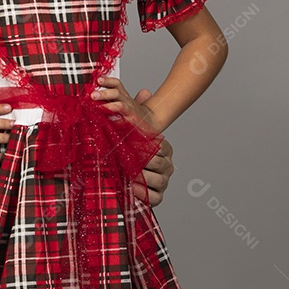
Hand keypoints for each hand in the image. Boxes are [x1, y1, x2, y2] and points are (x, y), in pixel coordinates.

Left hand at [92, 77, 160, 132]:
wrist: (150, 122)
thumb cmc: (132, 113)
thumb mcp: (122, 103)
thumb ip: (110, 99)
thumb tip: (93, 96)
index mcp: (123, 95)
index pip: (116, 84)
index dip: (108, 80)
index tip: (98, 79)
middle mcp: (127, 100)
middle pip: (116, 92)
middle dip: (104, 93)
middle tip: (93, 95)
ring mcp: (130, 110)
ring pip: (120, 105)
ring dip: (109, 105)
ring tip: (99, 107)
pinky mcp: (133, 120)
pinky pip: (125, 120)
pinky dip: (117, 120)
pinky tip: (109, 119)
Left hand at [94, 82, 173, 205]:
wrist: (121, 179)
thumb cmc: (126, 151)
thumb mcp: (129, 133)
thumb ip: (137, 112)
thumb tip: (143, 91)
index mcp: (163, 149)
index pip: (160, 145)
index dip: (145, 144)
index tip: (131, 143)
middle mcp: (166, 165)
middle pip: (159, 162)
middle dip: (142, 160)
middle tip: (127, 157)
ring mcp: (163, 182)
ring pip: (159, 180)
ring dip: (142, 177)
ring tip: (128, 173)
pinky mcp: (157, 198)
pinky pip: (155, 197)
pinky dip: (144, 194)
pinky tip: (132, 188)